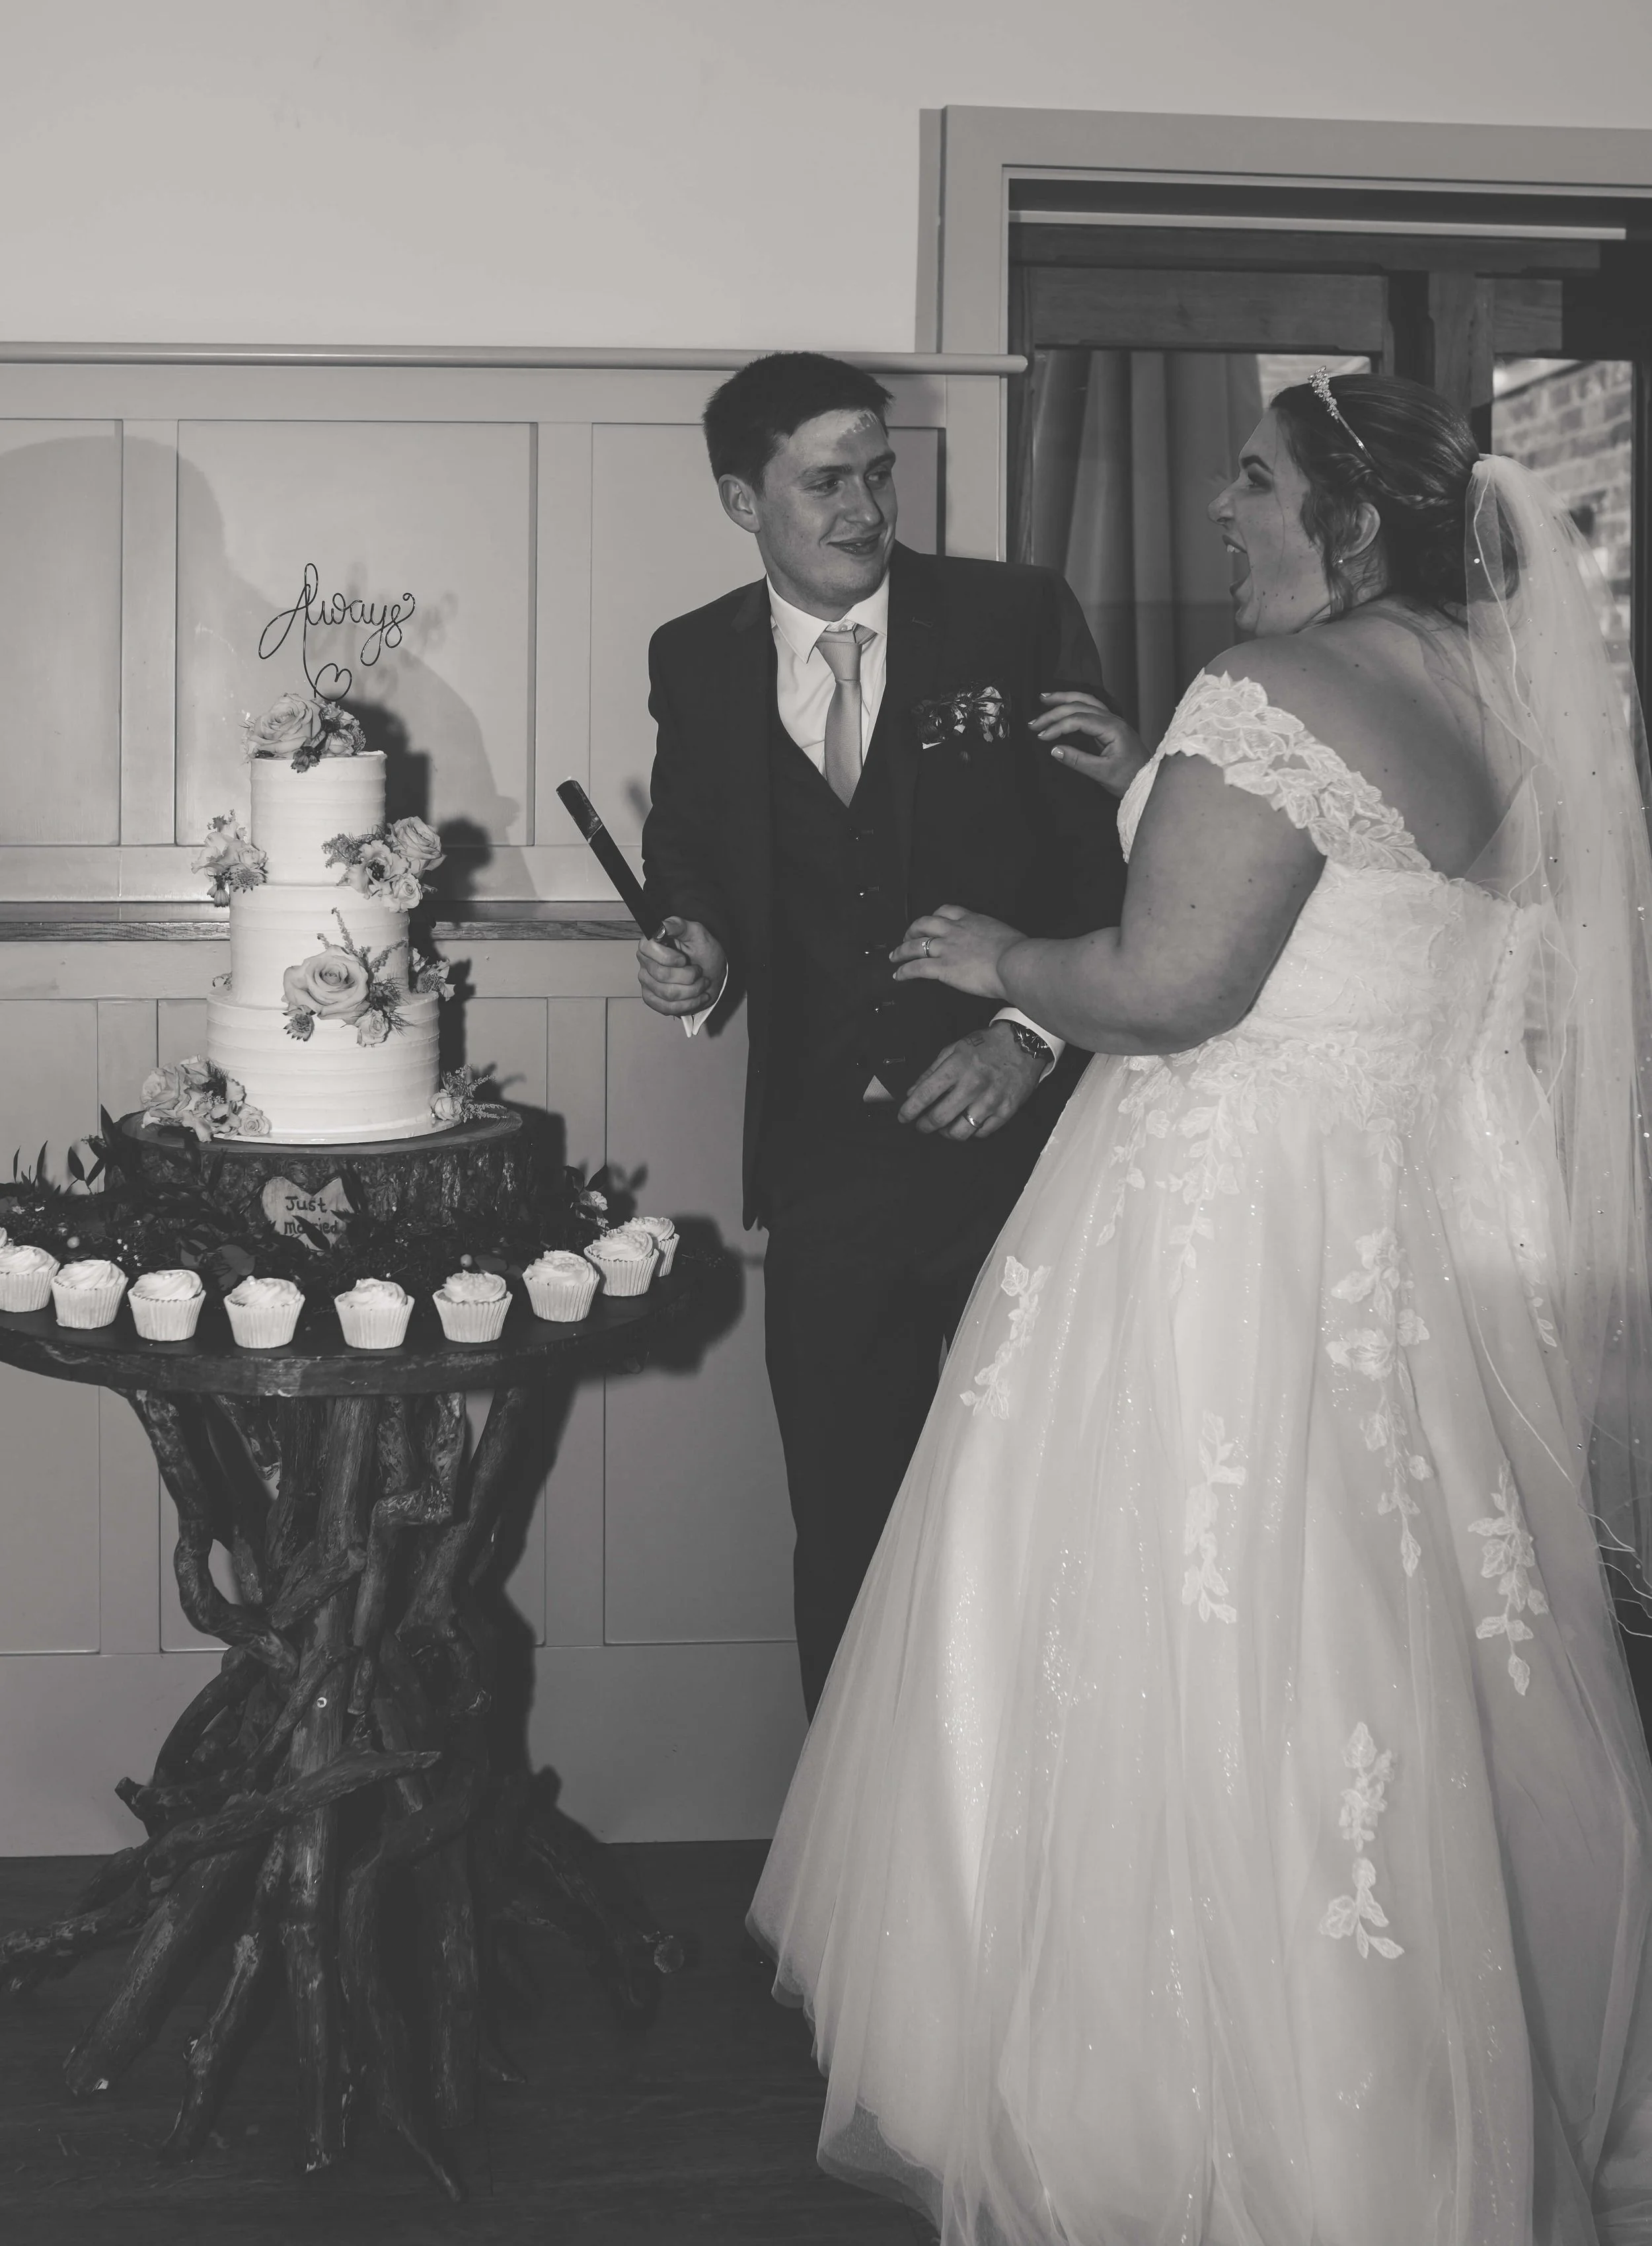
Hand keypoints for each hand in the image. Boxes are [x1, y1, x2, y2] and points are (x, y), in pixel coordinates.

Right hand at [636, 916, 726, 1017]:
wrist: (711, 972)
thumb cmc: (703, 952)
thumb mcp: (697, 933)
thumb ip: (679, 926)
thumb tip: (661, 926)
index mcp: (652, 943)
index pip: (648, 949)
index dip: (668, 958)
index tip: (684, 959)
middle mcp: (645, 962)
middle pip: (662, 975)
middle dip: (689, 976)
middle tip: (699, 972)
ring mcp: (647, 982)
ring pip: (668, 994)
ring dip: (692, 991)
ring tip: (702, 984)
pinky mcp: (652, 999)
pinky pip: (666, 1008)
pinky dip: (688, 1005)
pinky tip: (698, 997)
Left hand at [891, 904, 1020, 1002]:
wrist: (1014, 962)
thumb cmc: (1018, 953)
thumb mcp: (1004, 935)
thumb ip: (994, 937)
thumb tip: (998, 946)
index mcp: (972, 920)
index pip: (946, 911)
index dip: (934, 916)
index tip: (930, 922)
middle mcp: (955, 931)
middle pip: (924, 923)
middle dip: (912, 930)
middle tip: (907, 937)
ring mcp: (947, 948)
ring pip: (915, 945)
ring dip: (901, 950)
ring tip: (894, 956)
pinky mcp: (943, 967)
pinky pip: (917, 967)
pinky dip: (904, 970)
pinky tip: (898, 975)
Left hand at [898, 1021, 1043, 1138]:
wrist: (1024, 1044)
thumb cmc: (987, 1046)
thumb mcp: (954, 1049)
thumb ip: (931, 1071)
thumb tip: (913, 1093)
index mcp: (956, 1067)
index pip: (924, 1095)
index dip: (909, 1110)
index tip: (903, 1117)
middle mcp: (973, 1085)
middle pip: (939, 1118)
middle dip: (924, 1126)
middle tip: (922, 1125)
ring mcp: (991, 1100)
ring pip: (960, 1132)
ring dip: (946, 1133)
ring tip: (944, 1127)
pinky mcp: (1006, 1110)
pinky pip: (981, 1133)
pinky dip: (970, 1131)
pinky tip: (966, 1123)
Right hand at [1030, 691, 1149, 796]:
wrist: (1149, 781)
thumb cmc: (1131, 779)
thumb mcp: (1103, 774)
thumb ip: (1078, 761)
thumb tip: (1055, 750)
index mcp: (1113, 729)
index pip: (1079, 719)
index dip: (1058, 726)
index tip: (1042, 736)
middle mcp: (1114, 720)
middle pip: (1080, 705)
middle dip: (1055, 711)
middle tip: (1034, 722)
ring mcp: (1113, 721)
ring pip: (1086, 701)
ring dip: (1064, 699)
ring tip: (1044, 698)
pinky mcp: (1111, 727)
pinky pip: (1090, 708)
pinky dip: (1074, 704)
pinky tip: (1064, 704)